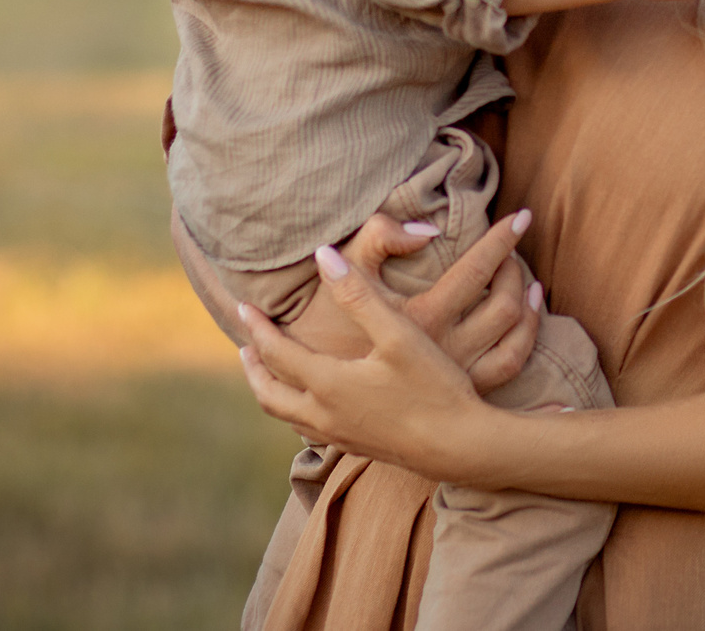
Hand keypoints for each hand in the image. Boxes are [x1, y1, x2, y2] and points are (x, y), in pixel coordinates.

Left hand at [238, 242, 494, 480]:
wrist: (459, 446)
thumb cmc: (432, 386)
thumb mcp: (398, 333)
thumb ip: (358, 294)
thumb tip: (323, 256)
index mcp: (327, 385)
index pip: (278, 353)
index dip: (258, 327)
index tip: (244, 306)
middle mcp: (324, 415)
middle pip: (269, 394)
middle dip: (254, 367)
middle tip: (246, 346)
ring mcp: (340, 436)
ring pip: (286, 416)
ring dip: (271, 390)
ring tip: (272, 372)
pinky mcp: (357, 447)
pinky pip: (309, 429)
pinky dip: (296, 409)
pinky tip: (315, 401)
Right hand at [337, 208, 542, 394]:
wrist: (316, 381)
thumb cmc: (328, 322)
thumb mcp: (348, 270)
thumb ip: (379, 238)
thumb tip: (428, 231)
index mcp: (420, 320)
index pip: (475, 271)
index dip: (502, 240)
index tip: (522, 217)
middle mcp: (445, 350)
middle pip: (505, 305)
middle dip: (515, 268)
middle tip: (514, 244)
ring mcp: (456, 375)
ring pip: (513, 336)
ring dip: (527, 302)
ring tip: (525, 278)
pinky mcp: (458, 391)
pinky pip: (510, 364)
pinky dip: (526, 336)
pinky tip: (526, 314)